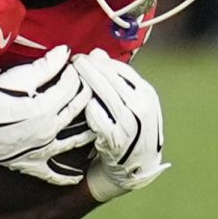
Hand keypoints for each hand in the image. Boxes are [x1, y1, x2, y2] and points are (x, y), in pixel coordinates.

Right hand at [0, 46, 89, 183]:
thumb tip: (66, 52)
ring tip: (97, 126)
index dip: (77, 73)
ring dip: (88, 133)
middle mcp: (49, 129)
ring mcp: (42, 148)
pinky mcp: (30, 163)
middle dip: (87, 96)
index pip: (73, 86)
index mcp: (47, 105)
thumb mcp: (18, 76)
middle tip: (92, 89)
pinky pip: (53, 173)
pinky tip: (77, 176)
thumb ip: (46, 65)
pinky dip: (66, 177)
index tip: (78, 67)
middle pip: (77, 110)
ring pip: (74, 142)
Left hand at [74, 49, 167, 201]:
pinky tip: (78, 102)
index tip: (83, 57)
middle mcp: (141, 107)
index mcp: (147, 94)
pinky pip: (96, 116)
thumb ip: (115, 78)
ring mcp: (129, 123)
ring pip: (101, 94)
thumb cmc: (129, 128)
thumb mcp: (129, 102)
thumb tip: (96, 52)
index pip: (120, 69)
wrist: (135, 166)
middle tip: (73, 62)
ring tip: (71, 76)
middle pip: (109, 78)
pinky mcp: (115, 138)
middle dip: (88, 67)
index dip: (99, 61)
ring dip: (84, 82)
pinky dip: (86, 107)